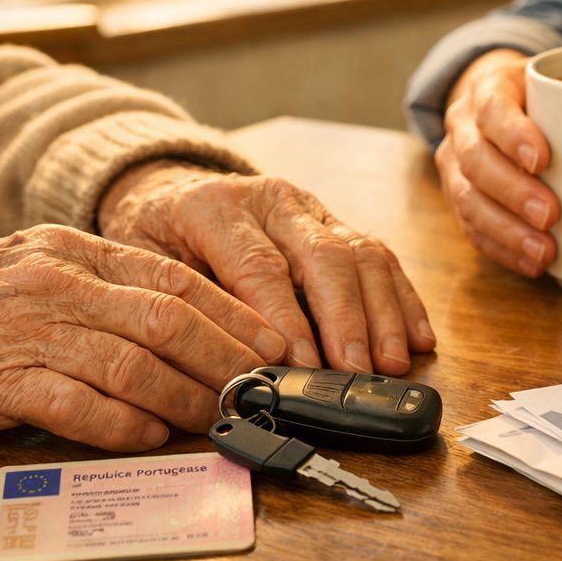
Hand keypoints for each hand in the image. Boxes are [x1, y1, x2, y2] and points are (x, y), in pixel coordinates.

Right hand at [0, 224, 287, 451]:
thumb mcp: (46, 267)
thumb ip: (111, 287)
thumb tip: (194, 324)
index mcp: (76, 251)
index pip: (175, 279)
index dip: (233, 314)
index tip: (272, 343)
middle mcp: (59, 285)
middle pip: (166, 320)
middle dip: (224, 359)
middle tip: (257, 389)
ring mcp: (28, 331)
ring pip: (131, 364)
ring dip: (183, 398)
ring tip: (214, 417)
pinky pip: (76, 405)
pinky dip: (121, 425)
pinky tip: (148, 436)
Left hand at [98, 163, 434, 375]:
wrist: (164, 190)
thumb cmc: (153, 239)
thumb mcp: (144, 268)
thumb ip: (186, 308)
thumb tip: (231, 368)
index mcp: (215, 208)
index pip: (260, 265)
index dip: (285, 317)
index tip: (301, 363)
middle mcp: (271, 200)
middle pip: (322, 255)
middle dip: (345, 318)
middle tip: (356, 370)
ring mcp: (309, 208)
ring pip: (359, 252)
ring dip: (382, 313)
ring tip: (391, 363)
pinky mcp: (334, 222)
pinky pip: (379, 256)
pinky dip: (402, 298)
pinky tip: (417, 338)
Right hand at [435, 48, 559, 276]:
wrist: (496, 102)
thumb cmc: (542, 96)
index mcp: (490, 87)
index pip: (493, 108)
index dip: (514, 135)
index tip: (543, 160)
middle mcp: (464, 125)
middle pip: (476, 160)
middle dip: (513, 191)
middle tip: (550, 214)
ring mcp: (454, 163)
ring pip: (467, 199)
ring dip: (507, 230)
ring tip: (544, 252)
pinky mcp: (457, 197)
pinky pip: (470, 229)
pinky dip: (501, 249)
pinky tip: (531, 264)